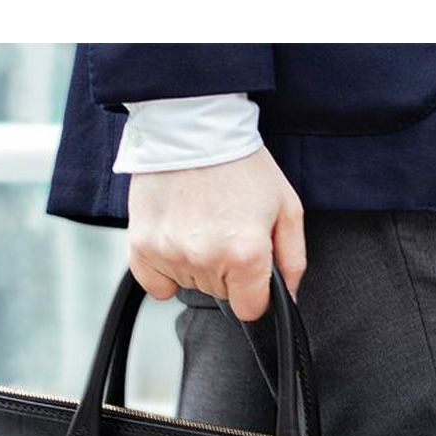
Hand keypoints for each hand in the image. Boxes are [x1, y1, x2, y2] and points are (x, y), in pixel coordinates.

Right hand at [126, 147, 305, 321]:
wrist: (192, 126)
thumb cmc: (241, 163)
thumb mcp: (286, 207)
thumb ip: (293, 259)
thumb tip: (289, 298)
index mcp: (246, 254)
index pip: (250, 309)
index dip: (254, 291)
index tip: (250, 267)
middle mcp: (207, 259)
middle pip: (220, 295)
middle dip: (226, 270)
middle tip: (224, 226)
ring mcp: (171, 254)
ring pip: (190, 285)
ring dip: (196, 263)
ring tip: (200, 221)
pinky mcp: (142, 246)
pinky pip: (155, 284)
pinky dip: (164, 269)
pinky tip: (175, 237)